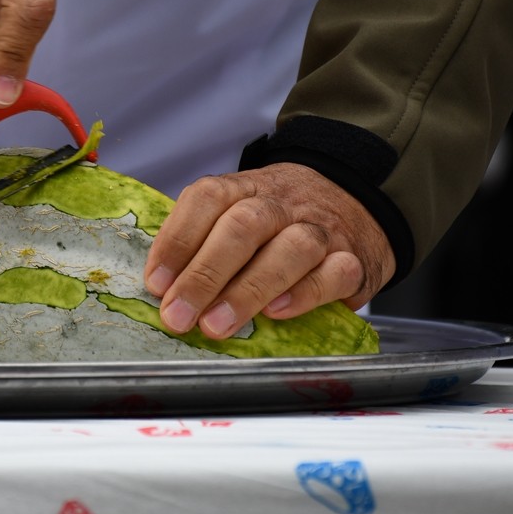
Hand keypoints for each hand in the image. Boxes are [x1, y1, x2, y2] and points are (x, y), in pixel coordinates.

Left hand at [144, 163, 394, 338]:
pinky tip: (276, 313)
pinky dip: (304, 294)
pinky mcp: (353, 260)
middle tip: (178, 315)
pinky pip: (334, 273)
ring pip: (290, 248)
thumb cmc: (280, 222)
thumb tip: (161, 289)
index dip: (177, 240)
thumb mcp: (241, 213)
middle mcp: (282, 203)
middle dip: (204, 274)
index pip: (207, 198)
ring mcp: (321, 229)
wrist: (356, 200)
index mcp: (245, 188)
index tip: (156, 284)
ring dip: (247, 290)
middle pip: (243, 226)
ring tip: (216, 325)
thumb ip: (204, 241)